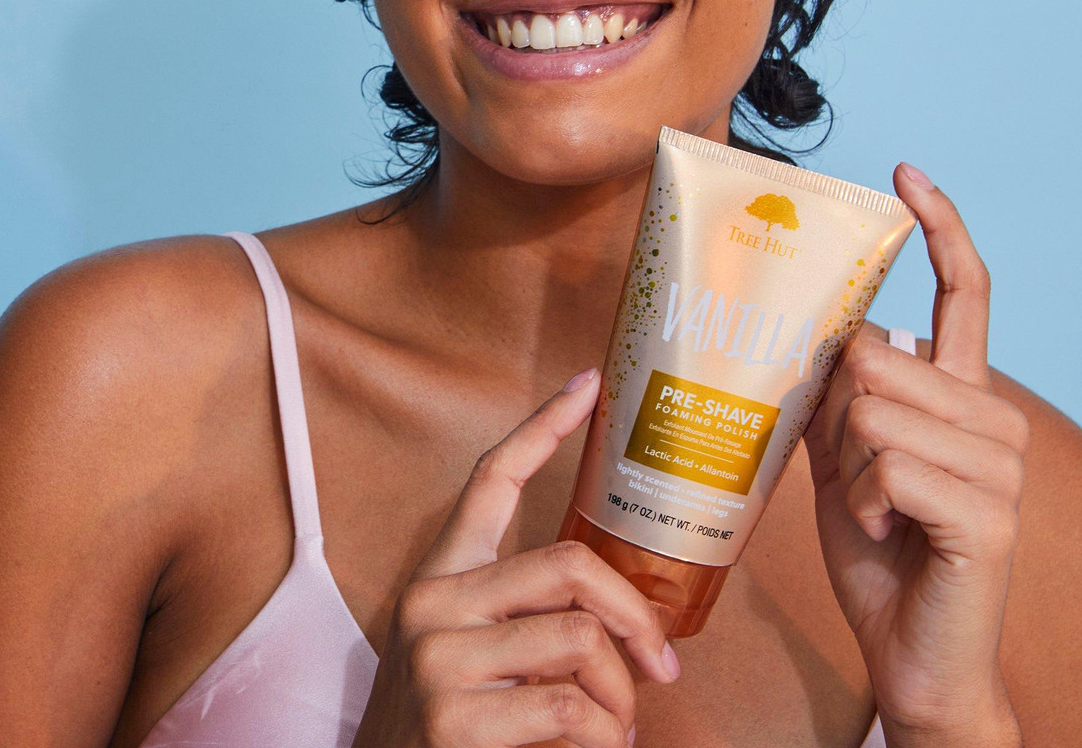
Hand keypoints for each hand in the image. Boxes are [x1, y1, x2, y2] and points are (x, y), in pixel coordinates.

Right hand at [350, 367, 681, 747]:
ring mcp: (439, 659)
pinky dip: (605, 737)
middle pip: (569, 564)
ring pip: (581, 640)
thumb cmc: (446, 726)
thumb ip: (523, 617)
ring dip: (621, 695)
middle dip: (634, 616)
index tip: (589, 383)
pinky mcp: (454, 721)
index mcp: (441, 574)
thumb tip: (616, 618)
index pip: (491, 479)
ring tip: (618, 726)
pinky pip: (571, 709)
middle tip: (661, 662)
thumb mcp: (470, 651)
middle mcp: (433, 602)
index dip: (543, 426)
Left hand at [803, 163, 1027, 745]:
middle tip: (858, 475)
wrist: (910, 651)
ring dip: (852, 465)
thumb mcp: (845, 458)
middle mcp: (992, 418)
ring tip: (881, 510)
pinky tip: (895, 533)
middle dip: (840, 418)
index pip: (962, 294)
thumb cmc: (878, 547)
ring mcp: (998, 464)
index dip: (939, 229)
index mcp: (961, 397)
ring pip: (873, 407)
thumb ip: (839, 395)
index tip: (907, 174)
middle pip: (874, 356)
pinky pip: (886, 464)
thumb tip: (822, 332)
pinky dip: (867, 502)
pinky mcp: (986, 511)